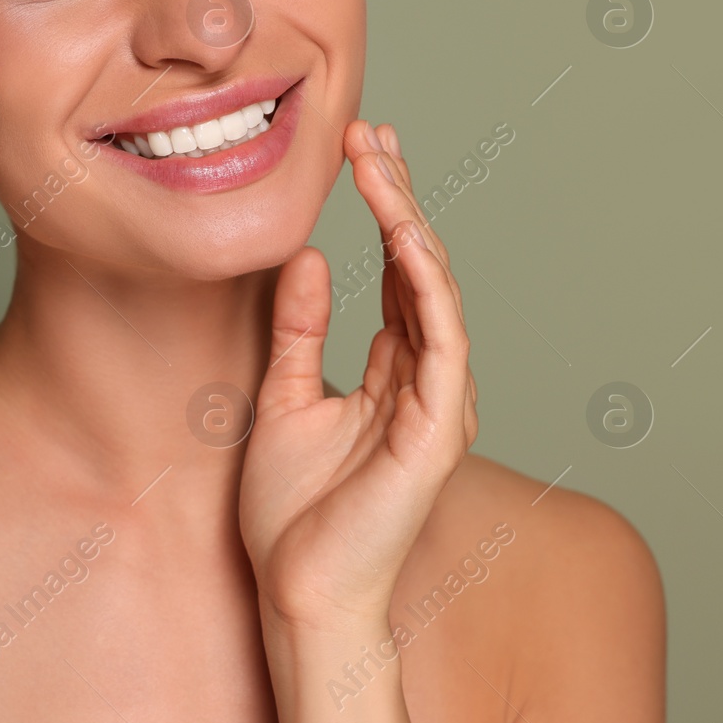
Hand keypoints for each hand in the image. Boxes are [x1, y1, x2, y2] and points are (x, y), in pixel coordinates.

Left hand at [238, 119, 477, 630]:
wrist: (297, 588)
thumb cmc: (293, 515)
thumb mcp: (282, 397)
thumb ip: (298, 330)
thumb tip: (304, 258)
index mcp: (390, 372)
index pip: (395, 273)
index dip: (381, 209)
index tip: (358, 150)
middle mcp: (423, 378)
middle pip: (419, 268)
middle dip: (397, 195)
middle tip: (370, 133)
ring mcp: (436, 401)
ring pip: (434, 290)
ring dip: (408, 221)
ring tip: (379, 162)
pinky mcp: (437, 427)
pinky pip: (441, 339)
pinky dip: (425, 282)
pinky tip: (404, 234)